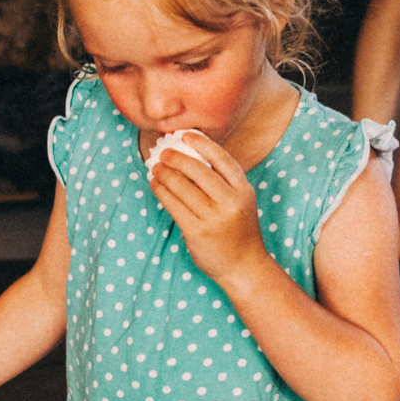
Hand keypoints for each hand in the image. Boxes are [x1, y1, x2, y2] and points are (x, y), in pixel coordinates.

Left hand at [147, 135, 272, 293]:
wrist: (244, 266)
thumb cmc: (238, 229)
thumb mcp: (240, 200)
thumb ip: (223, 180)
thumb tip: (190, 153)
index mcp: (243, 190)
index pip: (221, 158)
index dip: (201, 143)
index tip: (185, 134)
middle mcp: (230, 202)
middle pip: (198, 170)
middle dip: (176, 158)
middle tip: (163, 152)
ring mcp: (213, 218)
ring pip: (181, 187)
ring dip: (164, 173)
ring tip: (155, 167)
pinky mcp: (196, 232)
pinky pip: (173, 205)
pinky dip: (161, 191)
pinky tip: (156, 185)